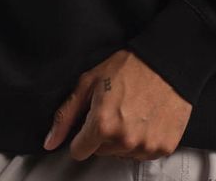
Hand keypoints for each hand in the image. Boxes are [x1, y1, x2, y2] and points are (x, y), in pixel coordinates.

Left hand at [42, 49, 191, 160]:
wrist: (166, 62)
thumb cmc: (129, 66)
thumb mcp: (90, 81)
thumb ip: (66, 114)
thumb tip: (49, 142)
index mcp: (102, 124)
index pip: (79, 151)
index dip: (82, 136)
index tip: (91, 121)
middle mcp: (124, 140)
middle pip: (102, 152)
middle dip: (104, 134)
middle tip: (116, 108)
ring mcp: (145, 146)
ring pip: (123, 154)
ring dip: (124, 138)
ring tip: (133, 111)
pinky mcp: (164, 147)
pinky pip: (145, 153)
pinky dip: (144, 140)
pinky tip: (147, 118)